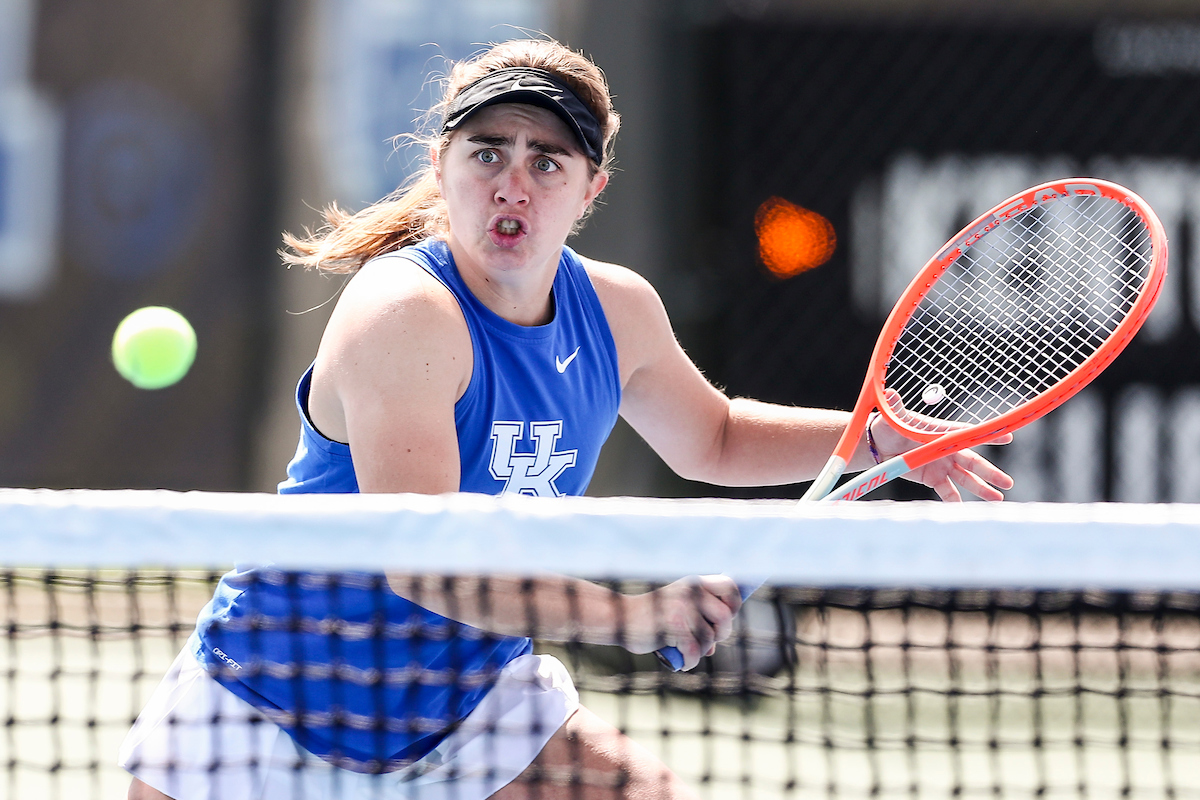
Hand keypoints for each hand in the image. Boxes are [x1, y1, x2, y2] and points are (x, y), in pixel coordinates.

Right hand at [623, 575, 741, 670]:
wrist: (621, 618)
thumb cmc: (652, 618)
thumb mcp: (678, 611)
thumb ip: (698, 622)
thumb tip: (713, 647)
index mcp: (695, 583)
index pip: (730, 588)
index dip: (733, 606)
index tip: (722, 620)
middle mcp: (691, 591)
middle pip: (725, 617)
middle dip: (719, 635)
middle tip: (705, 641)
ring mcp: (683, 607)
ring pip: (709, 639)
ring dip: (700, 652)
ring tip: (686, 653)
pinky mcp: (673, 625)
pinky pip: (695, 651)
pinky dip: (690, 662)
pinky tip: (682, 663)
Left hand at [870, 390, 1013, 501]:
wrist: (878, 447)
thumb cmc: (888, 427)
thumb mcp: (893, 419)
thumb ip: (896, 408)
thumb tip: (890, 393)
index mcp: (941, 431)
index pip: (968, 433)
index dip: (987, 436)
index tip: (1007, 437)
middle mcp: (946, 449)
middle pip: (972, 461)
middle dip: (989, 472)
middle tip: (1007, 482)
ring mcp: (942, 465)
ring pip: (965, 478)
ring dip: (981, 488)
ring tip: (997, 499)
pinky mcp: (933, 478)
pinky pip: (947, 491)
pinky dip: (955, 500)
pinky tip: (965, 509)